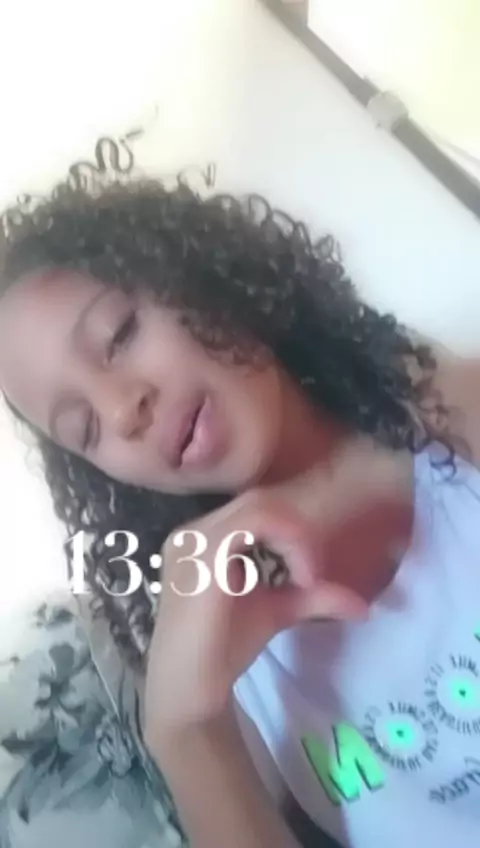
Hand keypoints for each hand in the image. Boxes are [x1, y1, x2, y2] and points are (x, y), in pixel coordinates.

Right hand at [144, 438, 412, 747]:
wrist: (190, 690)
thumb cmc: (224, 649)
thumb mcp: (276, 610)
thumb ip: (313, 596)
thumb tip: (363, 606)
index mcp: (204, 537)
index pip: (256, 508)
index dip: (292, 528)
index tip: (311, 571)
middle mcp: (193, 530)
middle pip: (259, 501)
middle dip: (296, 530)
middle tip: (312, 572)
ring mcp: (194, 539)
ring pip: (258, 507)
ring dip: (294, 535)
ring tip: (307, 577)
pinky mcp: (203, 554)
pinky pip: (252, 523)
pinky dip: (287, 540)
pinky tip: (300, 578)